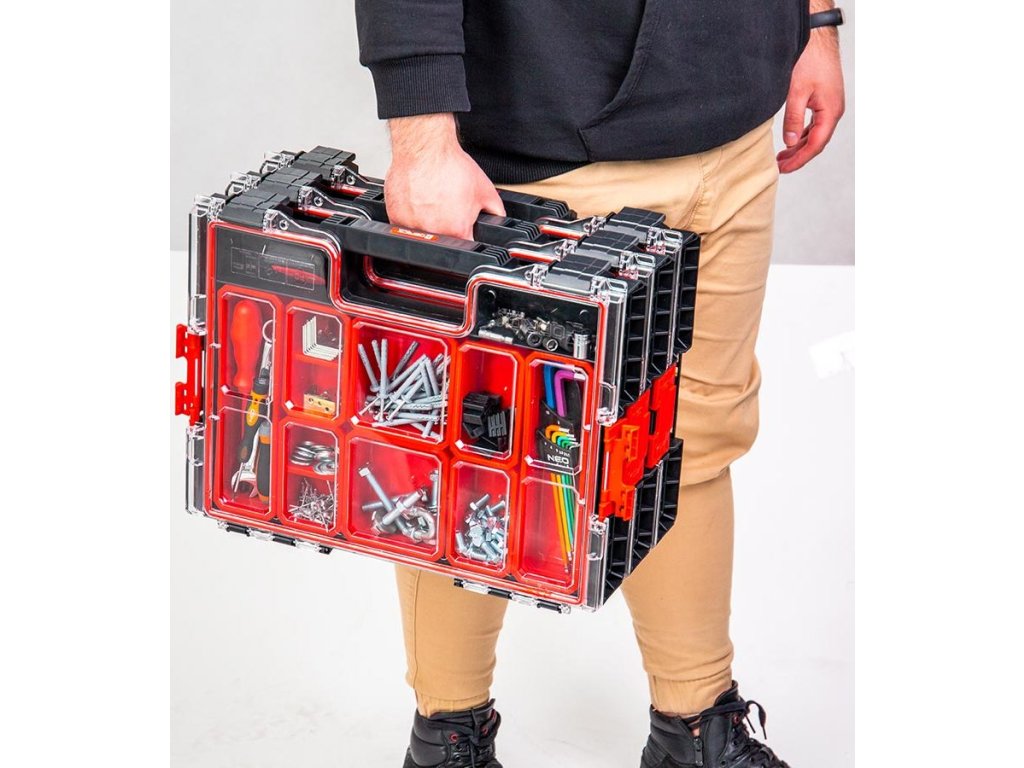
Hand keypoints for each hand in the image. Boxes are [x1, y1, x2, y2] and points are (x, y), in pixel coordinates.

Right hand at [385, 113, 504, 239]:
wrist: (424, 148)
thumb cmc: (450, 166)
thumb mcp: (486, 191)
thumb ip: (495, 213)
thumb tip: (499, 222)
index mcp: (456, 231)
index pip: (464, 249)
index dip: (465, 239)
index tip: (463, 230)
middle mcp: (432, 232)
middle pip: (442, 242)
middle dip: (447, 228)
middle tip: (446, 208)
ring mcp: (410, 227)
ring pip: (421, 234)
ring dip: (427, 222)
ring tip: (432, 202)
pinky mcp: (395, 217)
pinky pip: (403, 224)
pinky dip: (410, 215)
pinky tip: (418, 199)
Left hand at [777, 26, 845, 172]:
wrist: (816, 38)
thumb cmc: (809, 61)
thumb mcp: (796, 92)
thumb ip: (793, 119)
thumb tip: (790, 143)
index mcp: (831, 112)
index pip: (815, 145)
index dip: (799, 160)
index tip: (784, 169)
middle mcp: (834, 111)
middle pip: (816, 142)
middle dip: (798, 156)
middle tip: (780, 167)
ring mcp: (830, 106)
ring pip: (815, 134)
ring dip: (799, 147)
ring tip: (782, 158)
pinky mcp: (824, 100)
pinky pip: (814, 124)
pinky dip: (802, 134)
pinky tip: (791, 141)